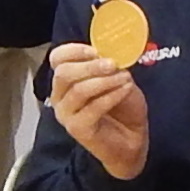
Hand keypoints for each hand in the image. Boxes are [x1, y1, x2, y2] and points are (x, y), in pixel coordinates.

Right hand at [45, 40, 149, 179]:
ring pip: (78, 90)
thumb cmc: (123, 107)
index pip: (57, 59)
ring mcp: (66, 115)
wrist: (132, 139)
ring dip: (104, 81)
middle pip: (64, 73)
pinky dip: (111, 96)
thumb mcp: (119, 78)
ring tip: (125, 78)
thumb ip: (111, 66)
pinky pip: (92, 108)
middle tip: (113, 64)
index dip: (74, 51)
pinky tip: (126, 90)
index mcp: (66, 81)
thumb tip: (111, 51)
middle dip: (90, 66)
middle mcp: (60, 97)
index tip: (96, 50)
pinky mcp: (77, 129)